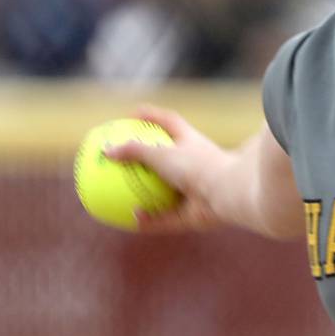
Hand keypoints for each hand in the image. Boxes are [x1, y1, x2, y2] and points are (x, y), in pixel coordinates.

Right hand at [103, 104, 231, 232]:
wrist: (228, 193)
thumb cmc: (197, 166)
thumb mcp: (162, 153)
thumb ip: (134, 150)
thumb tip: (106, 150)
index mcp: (192, 144)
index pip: (170, 123)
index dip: (151, 116)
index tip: (131, 115)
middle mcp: (194, 167)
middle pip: (168, 160)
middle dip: (147, 161)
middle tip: (119, 162)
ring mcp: (195, 191)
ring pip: (167, 194)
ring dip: (146, 196)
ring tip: (118, 199)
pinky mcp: (194, 215)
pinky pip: (168, 219)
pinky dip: (151, 220)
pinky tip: (133, 219)